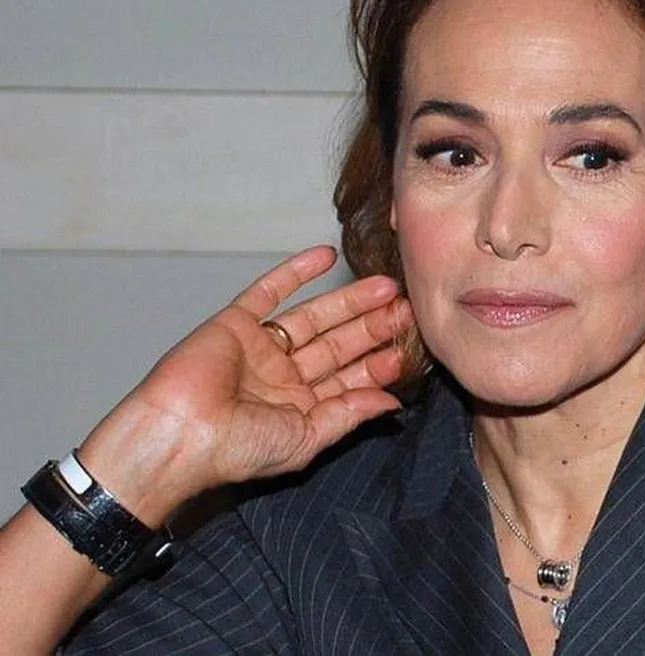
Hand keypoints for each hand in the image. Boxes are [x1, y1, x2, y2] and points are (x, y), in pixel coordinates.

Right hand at [77, 246, 412, 523]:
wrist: (176, 434)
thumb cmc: (235, 449)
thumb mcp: (306, 438)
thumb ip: (348, 416)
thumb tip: (391, 404)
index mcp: (299, 408)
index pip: (349, 380)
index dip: (378, 364)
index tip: (407, 348)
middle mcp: (282, 376)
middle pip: (338, 344)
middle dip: (371, 327)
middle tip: (405, 309)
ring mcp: (259, 347)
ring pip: (314, 317)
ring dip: (348, 300)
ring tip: (385, 286)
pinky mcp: (234, 323)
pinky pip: (269, 291)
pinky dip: (296, 272)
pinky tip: (326, 257)